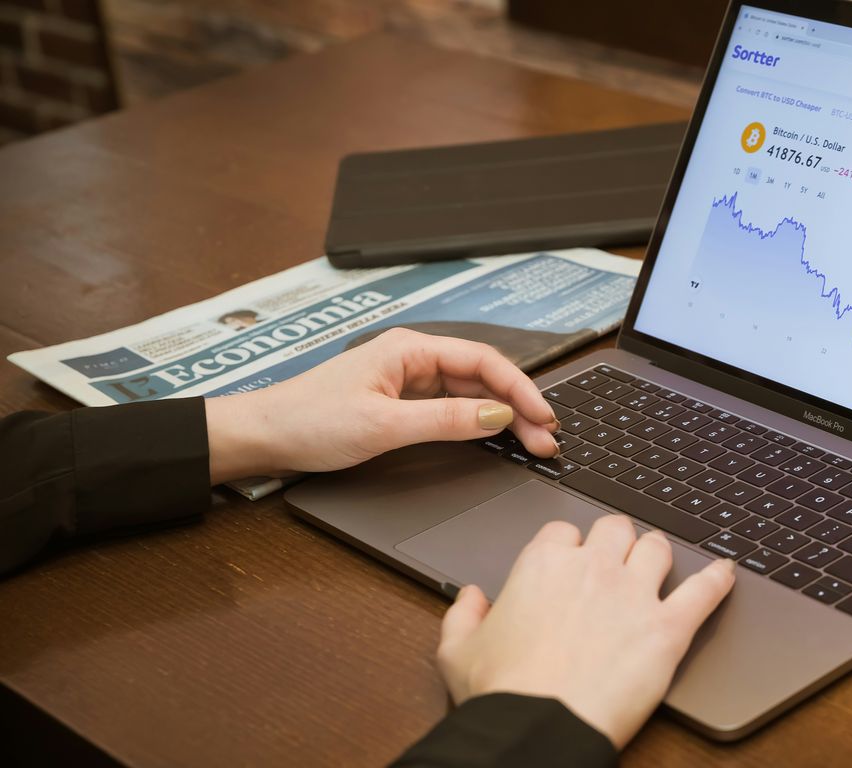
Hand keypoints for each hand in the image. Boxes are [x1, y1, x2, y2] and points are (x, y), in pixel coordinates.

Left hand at [204, 328, 557, 483]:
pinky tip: (495, 439)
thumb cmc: (309, 421)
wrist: (261, 437)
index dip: (521, 389)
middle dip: (519, 408)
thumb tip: (497, 416)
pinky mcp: (401, 404)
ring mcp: (408, 381)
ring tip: (531, 443)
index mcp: (410, 349)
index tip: (544, 417)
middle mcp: (413, 359)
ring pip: (471, 394)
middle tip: (547, 441)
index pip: (484, 362)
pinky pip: (451, 409)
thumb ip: (445, 420)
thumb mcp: (383, 425)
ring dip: (502, 418)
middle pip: (483, 378)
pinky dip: (477, 424)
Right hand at [436, 515, 736, 748]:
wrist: (537, 728)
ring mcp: (635, 595)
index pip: (563, 532)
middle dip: (616, 541)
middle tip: (616, 560)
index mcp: (543, 565)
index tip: (570, 563)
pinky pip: (704, 591)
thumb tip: (469, 597)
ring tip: (659, 564)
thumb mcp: (457, 651)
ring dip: (657, 553)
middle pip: (615, 528)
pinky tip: (727, 572)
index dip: (568, 548)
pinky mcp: (668, 629)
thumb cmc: (500, 693)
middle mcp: (593, 569)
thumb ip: (463, 615)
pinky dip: (719, 579)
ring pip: (658, 547)